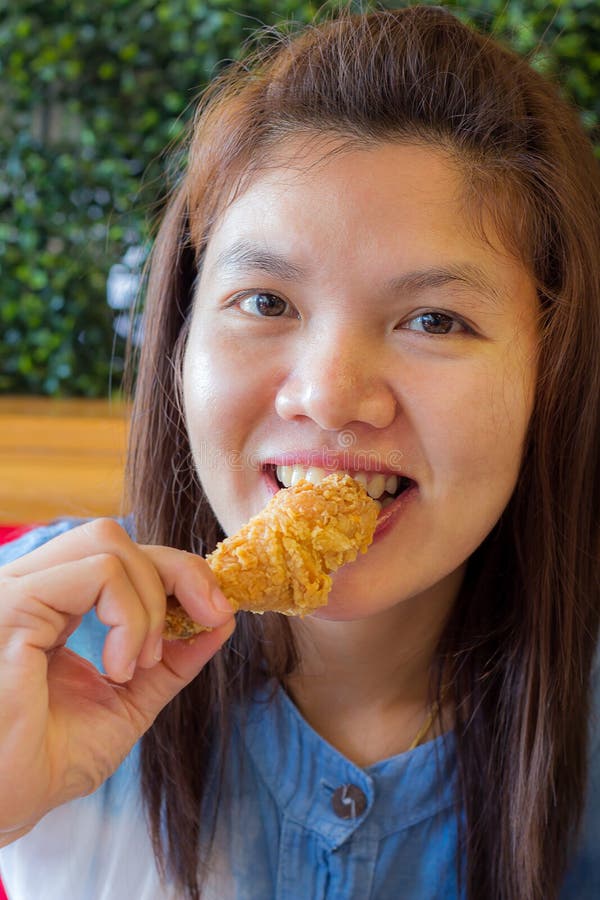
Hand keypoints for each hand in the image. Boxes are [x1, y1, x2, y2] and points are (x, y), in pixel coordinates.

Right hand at [0, 518, 234, 844]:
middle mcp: (31, 586)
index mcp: (49, 604)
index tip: (217, 612)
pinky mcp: (16, 602)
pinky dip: (130, 618)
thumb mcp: (127, 702)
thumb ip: (171, 661)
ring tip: (140, 664)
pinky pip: (99, 573)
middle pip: (117, 535)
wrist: (2, 805)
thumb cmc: (45, 762)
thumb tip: (222, 622)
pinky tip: (119, 667)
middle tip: (211, 616)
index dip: (176, 572)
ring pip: (110, 541)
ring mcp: (19, 588)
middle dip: (181, 569)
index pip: (118, 556)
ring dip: (151, 603)